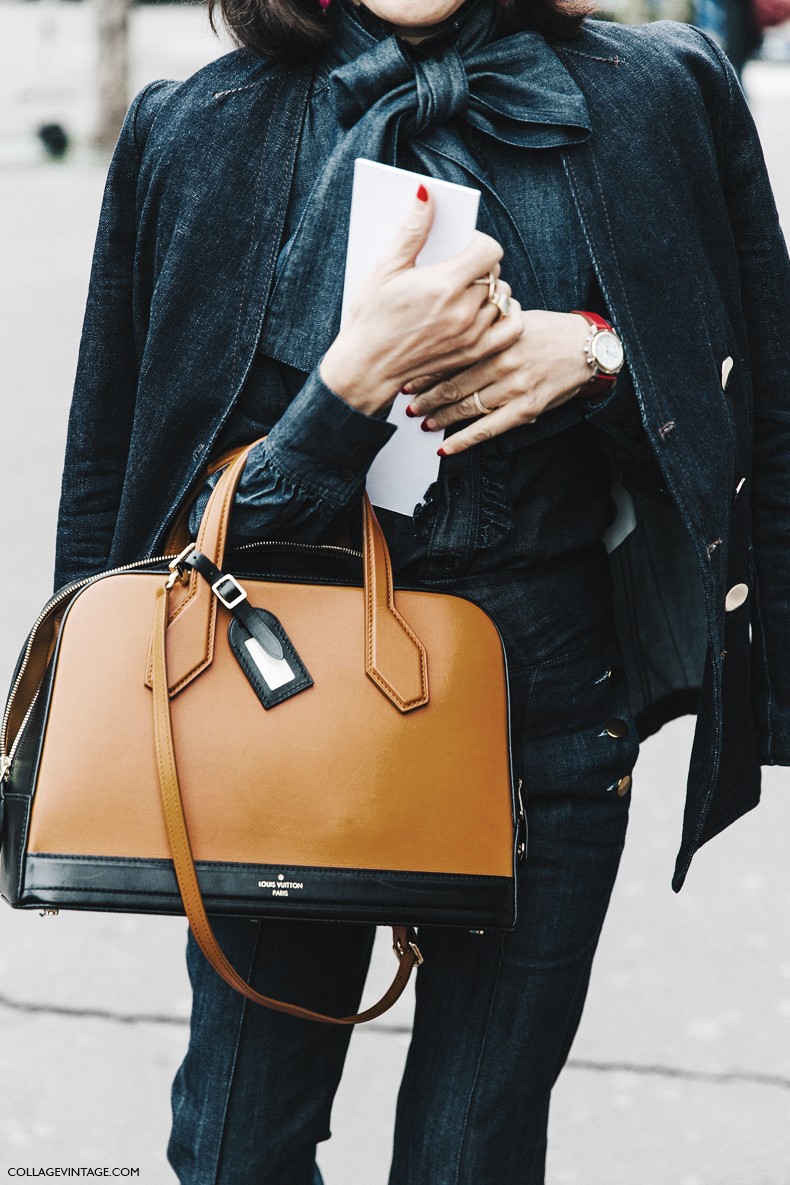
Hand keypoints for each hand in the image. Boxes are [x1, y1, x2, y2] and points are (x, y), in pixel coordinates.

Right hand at [319, 186, 522, 415]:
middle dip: (480, 266)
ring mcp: (472, 335)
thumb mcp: (386, 269)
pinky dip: (507, 314)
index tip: (462, 246)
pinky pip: (512, 327)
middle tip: (459, 269)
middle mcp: (462, 311)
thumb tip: (426, 193)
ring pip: (502, 298)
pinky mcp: (474, 353)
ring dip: (490, 290)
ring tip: (468, 290)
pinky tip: (491, 308)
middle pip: (494, 274)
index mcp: (442, 285)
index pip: (489, 251)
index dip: (478, 243)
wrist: (367, 368)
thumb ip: (412, 230)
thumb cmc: (371, 316)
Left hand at [403, 309, 592, 455]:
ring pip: (466, 408)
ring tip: (423, 423)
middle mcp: (501, 362)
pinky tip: (445, 448)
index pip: (451, 357)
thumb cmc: (549, 332)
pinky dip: (464, 440)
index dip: (426, 371)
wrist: (588, 348)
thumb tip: (450, 340)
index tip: (407, 377)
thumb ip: (484, 331)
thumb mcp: (514, 320)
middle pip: (454, 384)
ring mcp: (514, 387)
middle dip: (427, 397)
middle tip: (409, 405)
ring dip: (440, 419)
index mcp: (495, 339)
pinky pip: (488, 429)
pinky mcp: (526, 408)